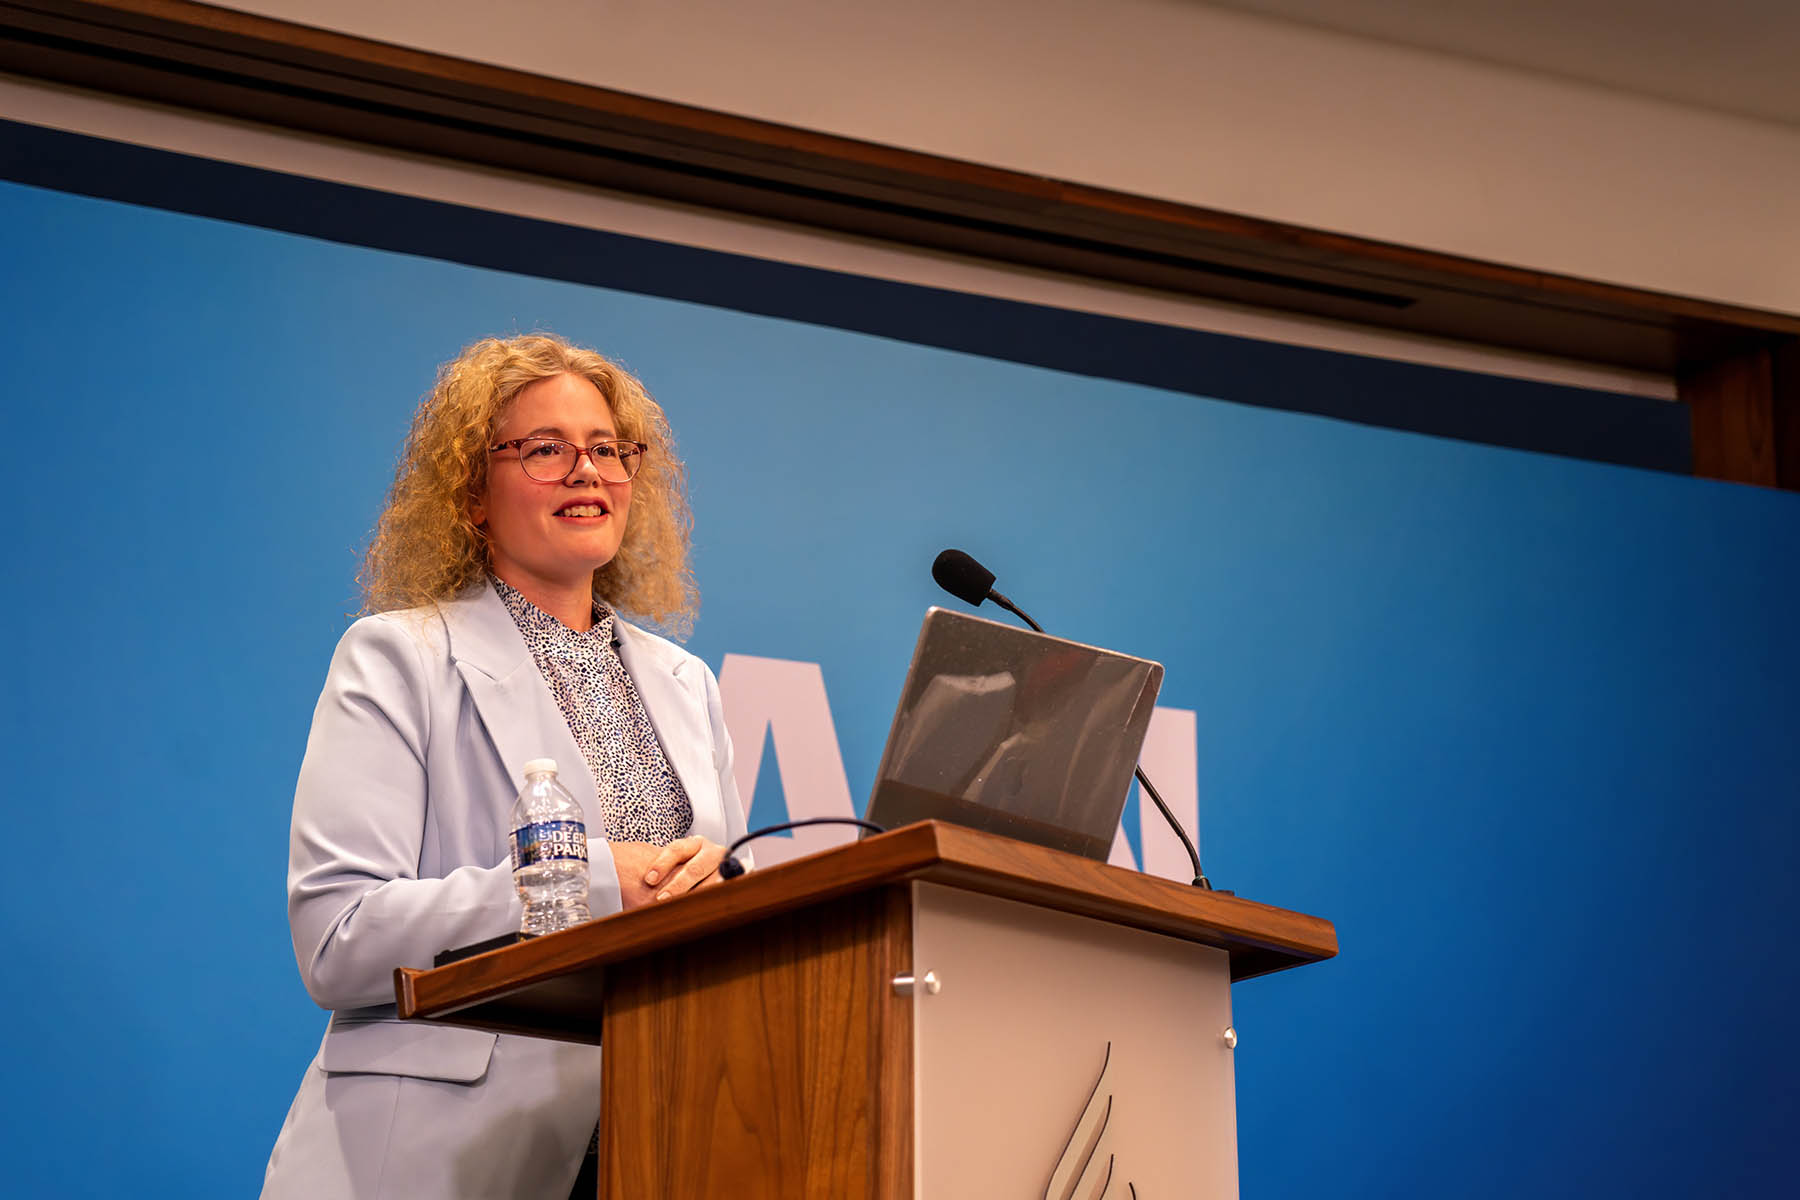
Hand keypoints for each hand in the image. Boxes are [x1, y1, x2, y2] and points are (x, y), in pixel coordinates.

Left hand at [609, 836, 726, 908]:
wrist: (717, 874)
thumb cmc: (688, 873)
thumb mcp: (679, 867)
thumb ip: (663, 873)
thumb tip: (641, 887)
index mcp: (695, 844)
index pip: (677, 850)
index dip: (662, 864)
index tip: (649, 880)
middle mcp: (713, 852)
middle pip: (694, 868)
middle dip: (677, 885)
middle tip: (661, 899)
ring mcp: (726, 868)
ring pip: (711, 882)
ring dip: (694, 897)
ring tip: (681, 909)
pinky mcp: (737, 882)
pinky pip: (724, 892)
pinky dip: (711, 902)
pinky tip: (699, 912)